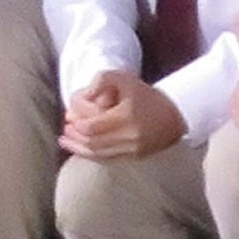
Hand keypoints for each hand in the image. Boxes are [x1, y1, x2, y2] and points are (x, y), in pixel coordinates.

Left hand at [62, 71, 183, 159]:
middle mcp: (130, 136)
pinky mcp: (134, 157)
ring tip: (66, 141)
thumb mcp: (124, 78)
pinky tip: (81, 149)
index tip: (69, 118)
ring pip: (98, 154)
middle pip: (93, 142)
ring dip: (79, 148)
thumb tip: (85, 95)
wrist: (174, 114)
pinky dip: (91, 155)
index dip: (77, 125)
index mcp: (126, 117)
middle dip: (75, 137)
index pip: (93, 127)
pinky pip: (108, 159)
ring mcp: (133, 149)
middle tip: (65, 130)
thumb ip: (102, 80)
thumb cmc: (145, 94)